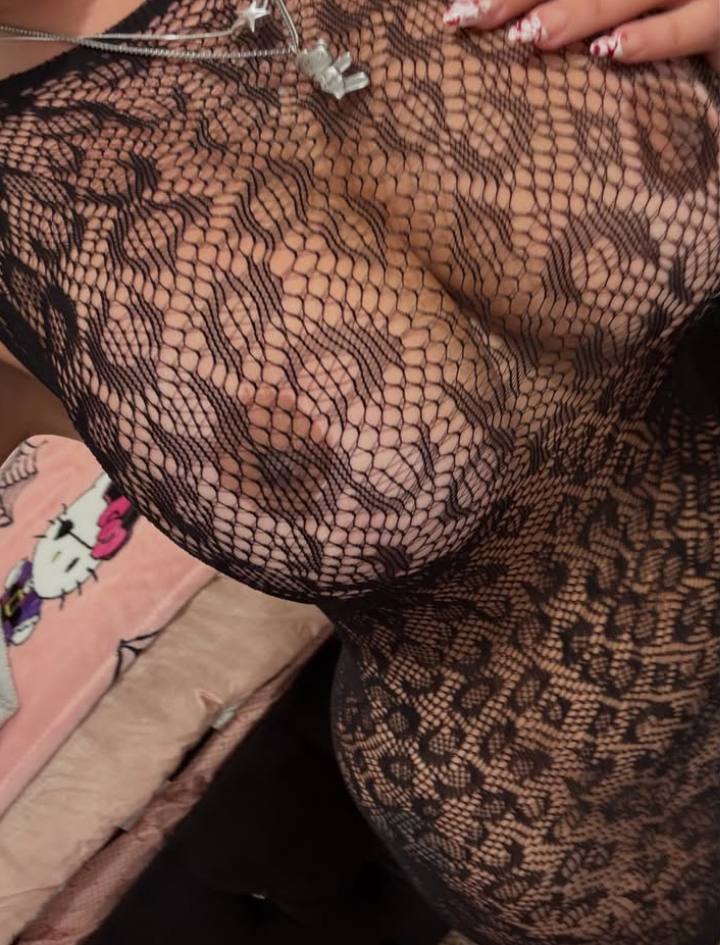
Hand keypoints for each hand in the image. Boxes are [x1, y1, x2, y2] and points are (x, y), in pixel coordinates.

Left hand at [443, 0, 719, 68]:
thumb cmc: (668, 10)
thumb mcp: (620, 1)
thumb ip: (579, 5)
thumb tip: (516, 21)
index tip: (459, 6)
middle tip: (470, 16)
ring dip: (576, 13)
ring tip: (526, 35)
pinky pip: (690, 27)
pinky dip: (652, 39)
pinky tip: (610, 52)